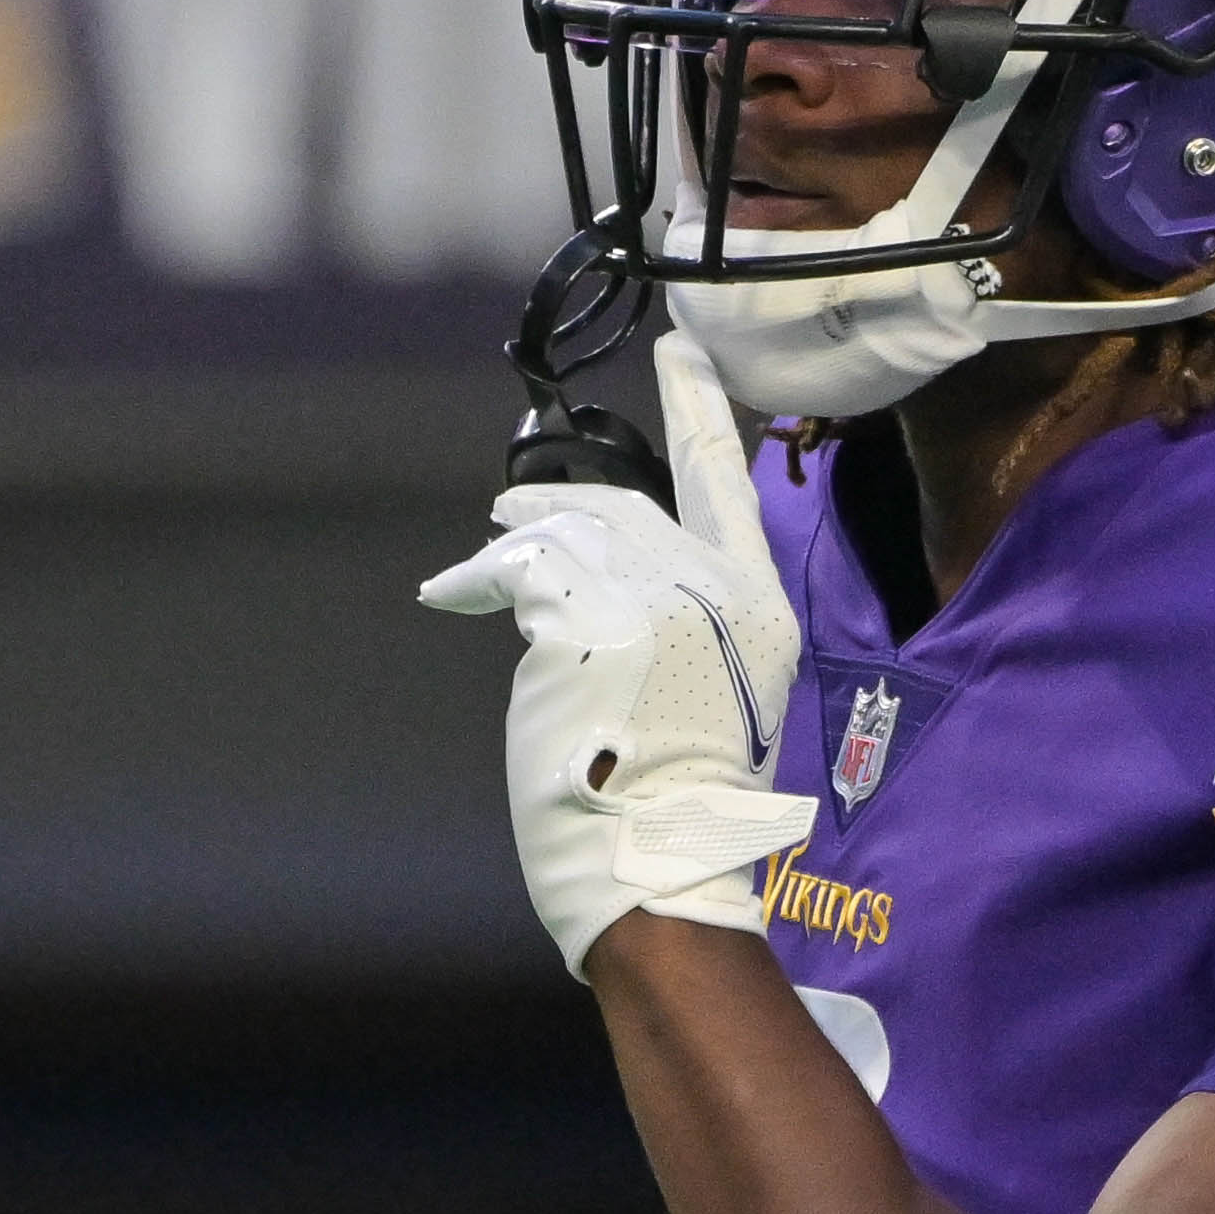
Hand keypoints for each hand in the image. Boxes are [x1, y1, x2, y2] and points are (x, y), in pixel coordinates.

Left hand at [419, 337, 816, 976]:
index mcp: (761, 612)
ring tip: (488, 544)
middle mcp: (714, 589)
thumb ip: (688, 632)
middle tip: (520, 495)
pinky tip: (453, 589)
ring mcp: (651, 597)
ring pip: (566, 532)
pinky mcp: (586, 616)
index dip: (701, 410)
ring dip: (517, 535)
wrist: (658, 861)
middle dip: (565, 495)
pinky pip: (518, 569)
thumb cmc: (678, 812)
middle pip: (631, 505)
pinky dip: (478, 576)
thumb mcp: (720, 702)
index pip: (727, 484)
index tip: (681, 352)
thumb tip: (622, 597)